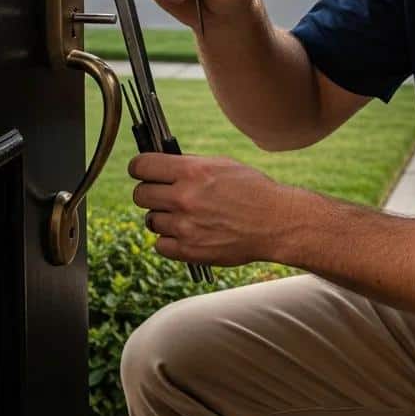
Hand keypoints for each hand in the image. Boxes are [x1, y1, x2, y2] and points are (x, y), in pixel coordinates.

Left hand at [129, 153, 291, 265]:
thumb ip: (190, 165)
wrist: (275, 222)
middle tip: (164, 195)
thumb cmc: (253, 191)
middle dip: (150, 193)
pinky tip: (187, 233)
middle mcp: (184, 198)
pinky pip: (160, 245)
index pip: (141, 166)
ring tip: (185, 216)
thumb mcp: (223, 166)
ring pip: (150, 220)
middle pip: (140, 194)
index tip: (142, 171)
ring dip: (163, 218)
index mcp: (192, 171)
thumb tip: (162, 165)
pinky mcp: (188, 250)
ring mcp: (184, 226)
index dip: (139, 168)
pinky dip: (170, 240)